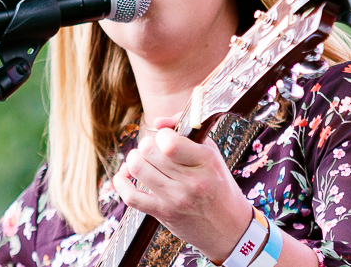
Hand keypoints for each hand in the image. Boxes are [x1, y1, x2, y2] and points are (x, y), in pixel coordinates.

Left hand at [111, 115, 251, 262]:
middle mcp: (191, 181)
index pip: (169, 142)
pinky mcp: (163, 213)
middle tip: (154, 150)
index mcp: (206, 162)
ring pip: (137, 168)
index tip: (166, 139)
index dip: (161, 135)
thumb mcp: (212, 153)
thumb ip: (186, 130)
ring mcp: (175, 199)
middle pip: (148, 151)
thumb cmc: (218, 184)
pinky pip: (131, 196)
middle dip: (147, 145)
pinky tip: (125, 175)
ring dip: (133, 159)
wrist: (229, 228)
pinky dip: (121, 182)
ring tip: (141, 160)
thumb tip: (158, 122)